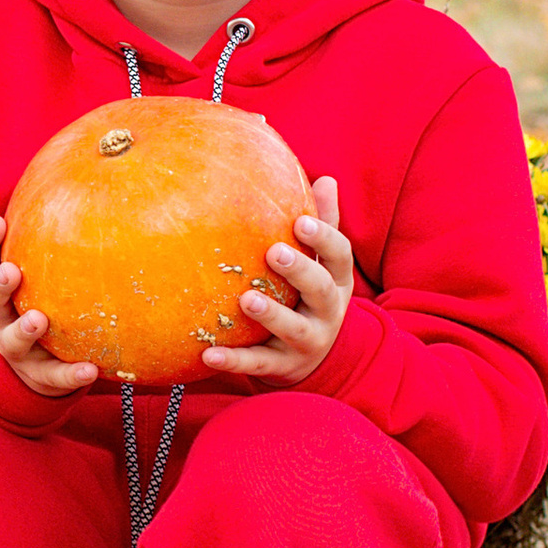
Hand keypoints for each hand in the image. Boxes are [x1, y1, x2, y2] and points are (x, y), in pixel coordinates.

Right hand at [0, 215, 98, 398]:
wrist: (34, 367)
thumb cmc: (40, 305)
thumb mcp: (38, 278)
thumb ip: (53, 246)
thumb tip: (94, 183)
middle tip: (11, 272)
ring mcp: (14, 349)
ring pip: (12, 341)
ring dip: (24, 330)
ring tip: (39, 320)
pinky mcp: (38, 376)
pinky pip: (54, 376)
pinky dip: (70, 374)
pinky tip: (90, 369)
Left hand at [205, 179, 353, 382]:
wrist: (316, 361)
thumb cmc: (309, 296)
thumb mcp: (322, 265)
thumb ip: (322, 226)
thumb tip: (327, 179)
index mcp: (336, 282)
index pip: (340, 257)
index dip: (324, 239)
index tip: (302, 221)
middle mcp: (328, 312)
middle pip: (320, 290)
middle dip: (300, 271)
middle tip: (274, 252)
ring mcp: (307, 342)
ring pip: (293, 329)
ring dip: (271, 315)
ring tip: (246, 299)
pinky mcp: (282, 367)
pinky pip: (257, 364)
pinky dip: (234, 360)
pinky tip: (208, 354)